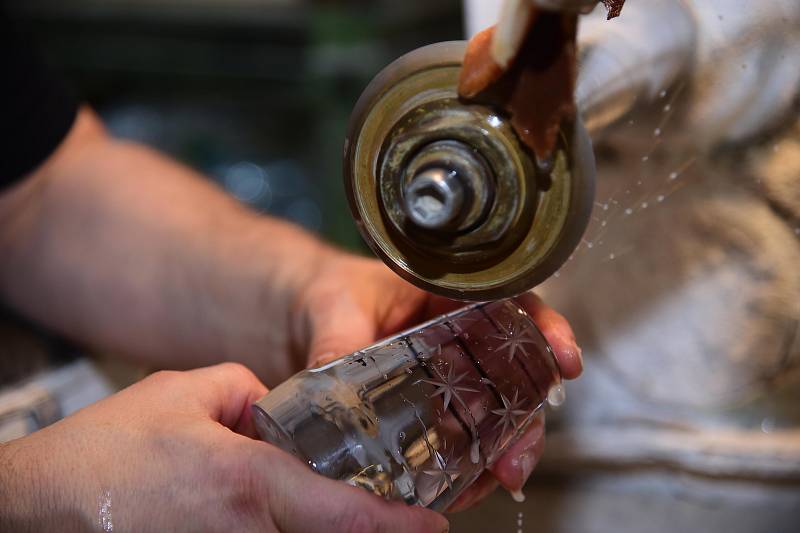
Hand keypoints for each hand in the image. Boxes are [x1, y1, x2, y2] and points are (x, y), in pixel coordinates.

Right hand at [0, 363, 448, 532]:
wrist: (43, 507)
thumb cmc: (107, 453)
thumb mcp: (184, 392)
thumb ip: (250, 392)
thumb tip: (278, 410)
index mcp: (251, 484)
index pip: (348, 515)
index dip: (400, 525)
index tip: (437, 524)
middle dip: (366, 528)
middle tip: (395, 513)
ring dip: (327, 528)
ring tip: (336, 508)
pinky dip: (288, 531)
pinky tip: (285, 516)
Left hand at [293, 251, 582, 511]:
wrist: (301, 316)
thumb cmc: (329, 293)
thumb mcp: (336, 306)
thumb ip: (340, 337)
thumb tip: (335, 373)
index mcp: (449, 299)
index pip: (514, 307)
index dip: (547, 332)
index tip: (565, 362)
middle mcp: (459, 341)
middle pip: (515, 376)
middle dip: (528, 418)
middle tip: (519, 452)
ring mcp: (446, 380)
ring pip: (495, 416)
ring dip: (504, 450)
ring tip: (499, 478)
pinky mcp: (428, 414)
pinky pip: (460, 444)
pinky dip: (468, 470)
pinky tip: (462, 489)